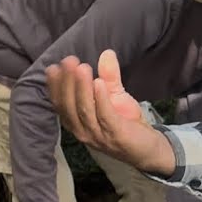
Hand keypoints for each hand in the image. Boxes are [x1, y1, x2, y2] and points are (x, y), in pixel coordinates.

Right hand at [44, 50, 176, 175]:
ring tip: (82, 68)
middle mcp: (82, 131)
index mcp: (76, 123)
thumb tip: (107, 53)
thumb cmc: (126, 123)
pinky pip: (105, 116)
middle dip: (67, 82)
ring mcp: (98, 135)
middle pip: (69, 106)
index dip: (55, 86)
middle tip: (69, 61)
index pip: (60, 104)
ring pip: (84, 110)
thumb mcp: (115, 96)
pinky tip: (99, 83)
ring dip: (82, 88)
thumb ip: (109, 76)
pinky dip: (101, 99)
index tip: (54, 66)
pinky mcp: (116, 136)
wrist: (147, 149)